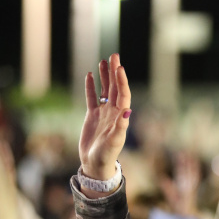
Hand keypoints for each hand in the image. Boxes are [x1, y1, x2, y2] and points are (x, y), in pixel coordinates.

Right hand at [79, 53, 130, 184]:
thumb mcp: (115, 141)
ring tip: (103, 61)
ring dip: (105, 76)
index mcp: (121, 116)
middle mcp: (113, 112)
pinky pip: (92, 98)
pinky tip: (90, 75)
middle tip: (114, 55)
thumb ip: (121, 126)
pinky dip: (91, 87)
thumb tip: (127, 110)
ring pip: (104, 90)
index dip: (121, 81)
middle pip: (115, 88)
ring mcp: (103, 113)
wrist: (95, 163)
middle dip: (114, 72)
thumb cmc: (107, 154)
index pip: (123, 94)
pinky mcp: (92, 116)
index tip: (119, 67)